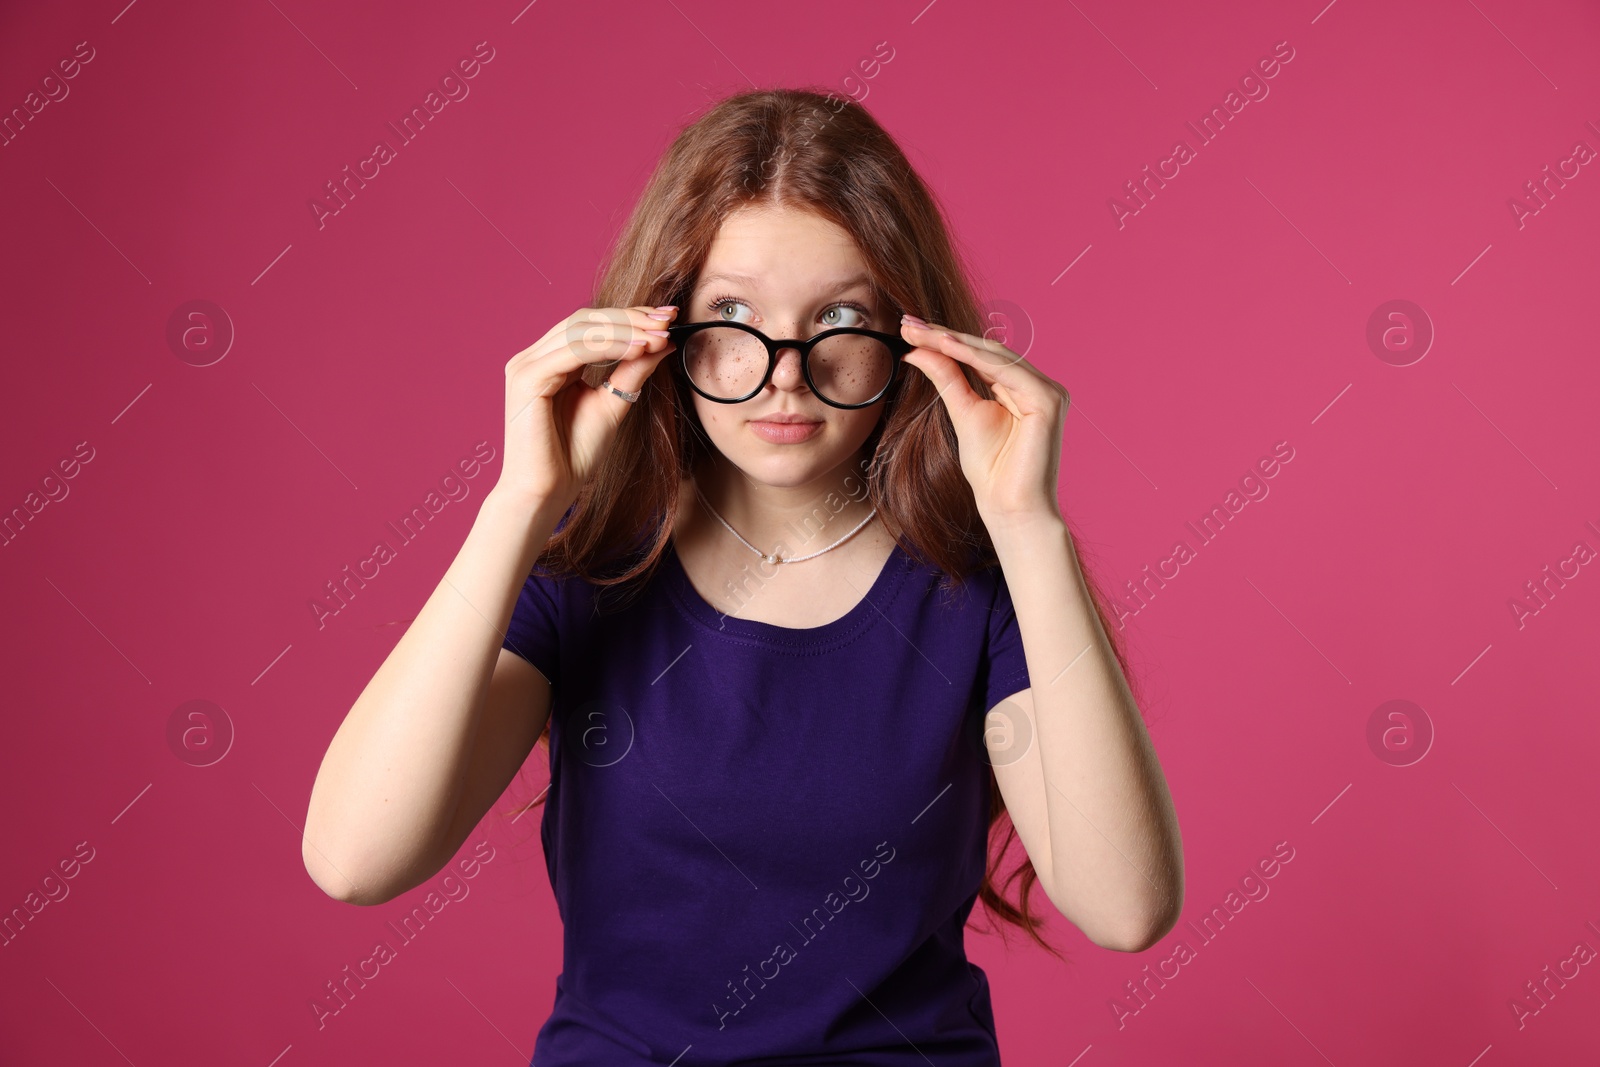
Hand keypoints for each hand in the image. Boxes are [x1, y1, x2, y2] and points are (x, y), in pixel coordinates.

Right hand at [496, 305, 677, 512]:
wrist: (548, 491)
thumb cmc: (574, 454)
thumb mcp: (613, 403)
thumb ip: (632, 370)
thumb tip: (662, 341)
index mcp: (551, 361)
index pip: (591, 324)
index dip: (630, 317)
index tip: (668, 318)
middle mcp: (535, 357)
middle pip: (585, 319)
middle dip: (630, 318)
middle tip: (667, 320)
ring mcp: (527, 365)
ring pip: (581, 329)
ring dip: (625, 330)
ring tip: (658, 336)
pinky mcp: (527, 378)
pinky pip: (574, 350)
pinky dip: (609, 346)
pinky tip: (638, 349)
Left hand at [897, 314, 1068, 527]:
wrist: (1009, 507)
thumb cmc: (991, 471)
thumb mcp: (961, 413)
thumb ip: (946, 378)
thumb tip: (917, 350)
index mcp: (1022, 389)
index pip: (980, 356)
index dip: (945, 341)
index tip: (909, 329)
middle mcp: (1039, 386)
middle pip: (987, 351)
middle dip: (945, 336)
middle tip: (908, 324)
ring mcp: (1048, 391)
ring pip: (995, 356)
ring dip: (954, 341)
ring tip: (920, 332)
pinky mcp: (1048, 400)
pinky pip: (1005, 371)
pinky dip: (973, 357)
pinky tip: (945, 346)